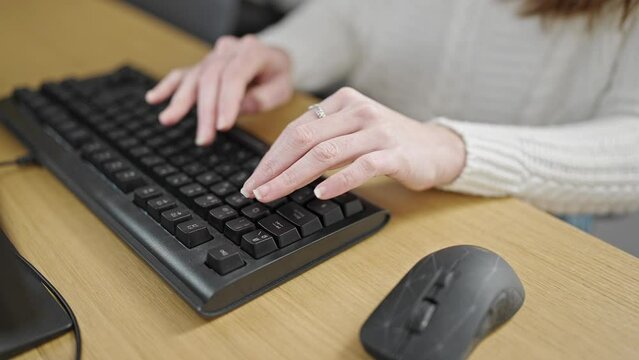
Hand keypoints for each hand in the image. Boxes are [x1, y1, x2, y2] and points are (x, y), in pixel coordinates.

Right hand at [145, 35, 292, 144]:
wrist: (274, 60)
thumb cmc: (277, 76)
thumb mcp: (282, 89)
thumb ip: (263, 98)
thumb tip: (238, 108)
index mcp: (253, 52)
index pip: (234, 76)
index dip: (227, 102)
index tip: (222, 126)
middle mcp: (230, 50)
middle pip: (211, 78)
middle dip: (206, 111)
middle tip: (203, 138)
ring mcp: (214, 56)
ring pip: (195, 76)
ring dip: (181, 101)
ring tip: (168, 120)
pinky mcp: (203, 65)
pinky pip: (183, 73)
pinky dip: (168, 86)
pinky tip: (153, 98)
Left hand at [240, 87, 466, 201]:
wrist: (437, 149)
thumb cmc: (390, 142)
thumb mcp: (354, 130)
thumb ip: (324, 137)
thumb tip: (281, 161)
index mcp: (344, 102)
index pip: (297, 128)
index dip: (271, 155)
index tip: (254, 178)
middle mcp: (358, 111)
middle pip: (304, 139)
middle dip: (274, 167)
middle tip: (254, 189)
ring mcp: (378, 131)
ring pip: (325, 153)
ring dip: (293, 176)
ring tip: (273, 194)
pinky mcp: (395, 153)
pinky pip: (361, 166)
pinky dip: (338, 181)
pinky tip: (320, 193)